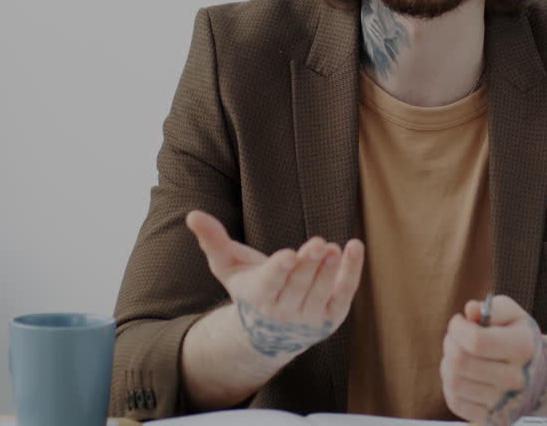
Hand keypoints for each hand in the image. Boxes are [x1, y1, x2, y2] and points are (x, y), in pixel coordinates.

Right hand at [185, 210, 364, 359]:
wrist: (271, 332)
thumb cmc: (250, 289)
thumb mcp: (229, 267)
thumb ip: (213, 241)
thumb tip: (192, 214)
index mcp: (259, 296)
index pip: (271, 283)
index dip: (280, 270)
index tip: (288, 256)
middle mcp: (285, 311)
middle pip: (298, 285)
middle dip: (308, 265)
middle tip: (318, 243)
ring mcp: (310, 316)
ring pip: (321, 290)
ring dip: (330, 270)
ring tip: (334, 247)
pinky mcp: (332, 315)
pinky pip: (344, 293)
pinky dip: (351, 271)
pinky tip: (354, 247)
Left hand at [440, 295, 546, 425]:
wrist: (544, 378)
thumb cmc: (521, 339)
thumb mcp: (515, 316)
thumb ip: (493, 308)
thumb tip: (470, 310)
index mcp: (523, 348)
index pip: (475, 341)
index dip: (457, 328)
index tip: (459, 322)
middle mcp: (516, 379)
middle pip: (460, 362)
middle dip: (450, 344)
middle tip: (455, 338)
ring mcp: (504, 404)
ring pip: (454, 383)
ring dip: (447, 364)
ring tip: (458, 356)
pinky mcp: (493, 419)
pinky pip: (455, 402)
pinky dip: (450, 385)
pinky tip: (462, 375)